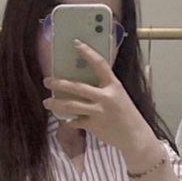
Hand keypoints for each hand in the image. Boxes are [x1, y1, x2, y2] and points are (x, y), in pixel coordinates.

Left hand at [42, 39, 155, 155]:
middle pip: (77, 87)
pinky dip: (70, 121)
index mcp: (114, 86)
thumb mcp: (118, 95)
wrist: (134, 136)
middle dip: (59, 83)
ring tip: (47, 102)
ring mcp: (99, 112)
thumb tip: (82, 78)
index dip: (87, 53)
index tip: (76, 44)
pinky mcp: (94, 126)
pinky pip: (75, 121)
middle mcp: (106, 97)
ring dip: (56, 103)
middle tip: (47, 81)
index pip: (99, 64)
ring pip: (71, 105)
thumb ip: (103, 87)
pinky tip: (67, 120)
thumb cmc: (125, 113)